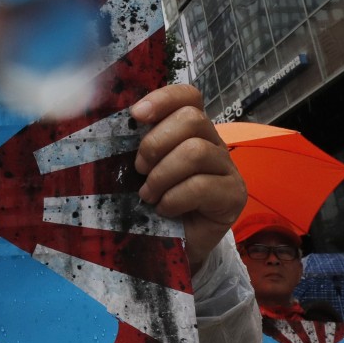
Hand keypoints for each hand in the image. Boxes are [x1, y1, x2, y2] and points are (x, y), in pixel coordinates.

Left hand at [132, 84, 246, 272]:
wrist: (171, 246)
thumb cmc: (152, 204)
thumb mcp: (141, 169)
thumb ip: (136, 145)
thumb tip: (110, 125)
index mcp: (191, 131)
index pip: (188, 96)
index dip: (163, 99)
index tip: (136, 115)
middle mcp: (214, 144)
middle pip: (192, 119)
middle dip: (156, 144)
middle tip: (140, 170)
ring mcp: (228, 169)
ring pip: (196, 151)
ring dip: (162, 175)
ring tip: (149, 195)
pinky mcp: (233, 196)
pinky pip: (201, 186)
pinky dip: (174, 198)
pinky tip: (165, 209)